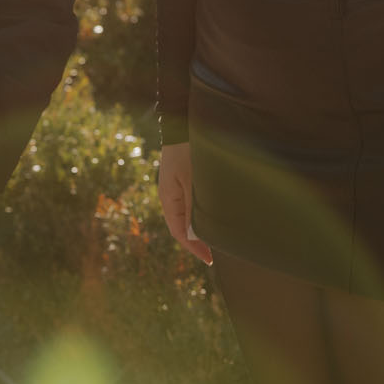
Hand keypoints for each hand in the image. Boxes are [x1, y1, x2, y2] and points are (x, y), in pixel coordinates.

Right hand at [158, 142, 213, 263]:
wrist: (183, 124)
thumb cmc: (188, 151)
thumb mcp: (192, 180)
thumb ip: (192, 208)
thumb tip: (194, 236)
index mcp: (168, 198)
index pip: (179, 232)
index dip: (193, 248)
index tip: (208, 259)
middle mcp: (169, 195)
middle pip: (181, 226)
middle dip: (197, 241)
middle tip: (214, 253)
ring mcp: (175, 187)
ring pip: (186, 215)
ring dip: (199, 227)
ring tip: (215, 238)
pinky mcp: (183, 178)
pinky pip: (189, 203)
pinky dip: (199, 214)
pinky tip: (211, 216)